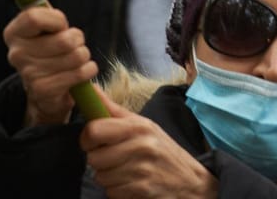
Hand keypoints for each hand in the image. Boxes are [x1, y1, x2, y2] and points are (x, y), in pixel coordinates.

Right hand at [4, 5, 97, 127]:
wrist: (48, 91)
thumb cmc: (50, 50)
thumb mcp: (45, 26)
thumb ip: (40, 5)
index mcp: (14, 33)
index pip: (35, 17)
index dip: (57, 20)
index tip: (60, 26)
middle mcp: (15, 54)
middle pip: (65, 39)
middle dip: (78, 41)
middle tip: (71, 46)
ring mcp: (28, 74)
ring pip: (76, 56)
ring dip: (83, 57)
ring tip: (74, 60)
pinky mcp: (43, 91)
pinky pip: (80, 73)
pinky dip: (88, 70)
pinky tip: (79, 73)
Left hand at [81, 97, 218, 198]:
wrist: (190, 179)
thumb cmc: (161, 149)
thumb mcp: (142, 125)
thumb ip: (113, 110)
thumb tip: (90, 88)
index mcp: (139, 126)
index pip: (94, 130)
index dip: (87, 138)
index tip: (94, 142)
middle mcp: (141, 145)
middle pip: (93, 157)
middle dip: (100, 161)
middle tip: (114, 158)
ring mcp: (142, 169)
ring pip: (100, 177)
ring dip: (109, 177)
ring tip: (126, 171)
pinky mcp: (142, 189)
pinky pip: (111, 192)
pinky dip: (118, 191)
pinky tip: (131, 183)